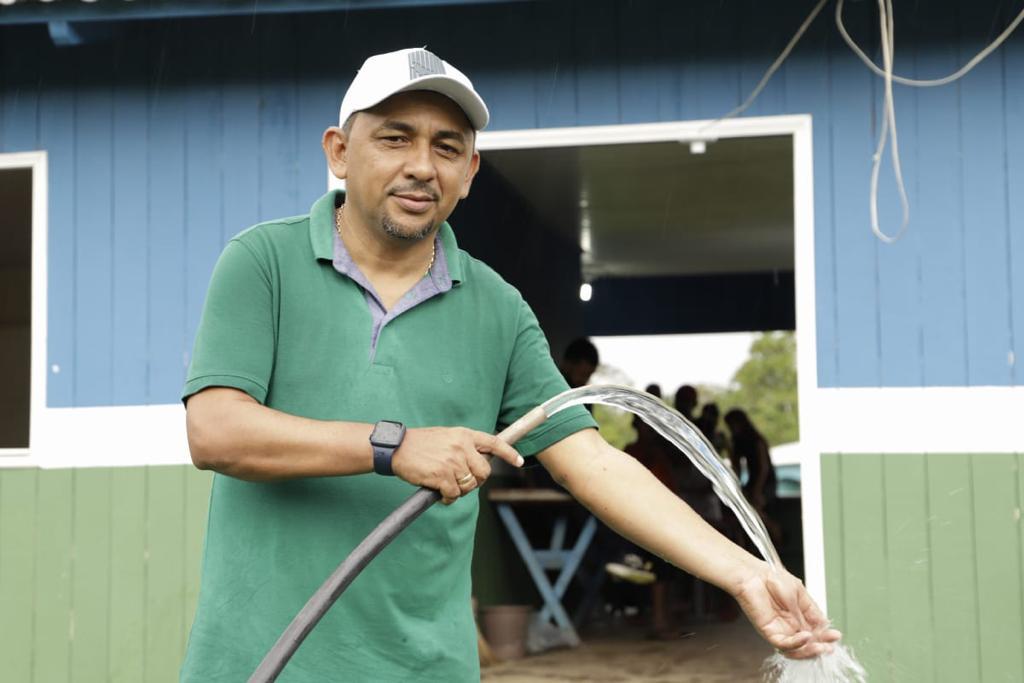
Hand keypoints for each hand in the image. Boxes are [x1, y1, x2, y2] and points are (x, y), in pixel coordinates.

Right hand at [392, 427, 523, 504]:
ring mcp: (452, 461)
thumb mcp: (446, 436)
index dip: (509, 453)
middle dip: (476, 481)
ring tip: (446, 487)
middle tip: (463, 483)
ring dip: (459, 491)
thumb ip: (463, 446)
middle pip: (484, 472)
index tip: (519, 461)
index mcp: (464, 435)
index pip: (494, 442)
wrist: (397, 448)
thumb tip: (476, 463)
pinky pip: (454, 494)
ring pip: (469, 485)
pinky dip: (448, 498)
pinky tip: (439, 493)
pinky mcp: (442, 476)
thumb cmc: (420, 444)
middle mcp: (461, 447)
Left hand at [731, 562, 841, 658]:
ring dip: (809, 651)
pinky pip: (783, 644)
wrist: (754, 573)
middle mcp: (789, 625)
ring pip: (796, 649)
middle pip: (807, 644)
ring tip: (820, 646)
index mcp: (798, 615)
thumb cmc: (773, 578)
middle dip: (820, 647)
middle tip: (829, 646)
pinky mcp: (768, 631)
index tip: (836, 635)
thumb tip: (822, 627)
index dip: (826, 635)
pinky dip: (796, 643)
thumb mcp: (799, 594)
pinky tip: (806, 637)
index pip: (815, 631)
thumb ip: (809, 612)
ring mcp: (779, 630)